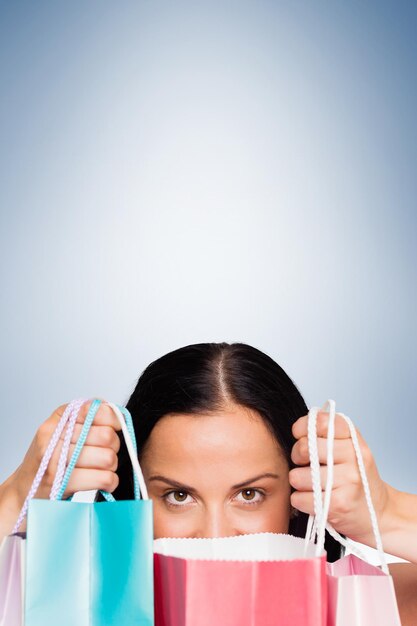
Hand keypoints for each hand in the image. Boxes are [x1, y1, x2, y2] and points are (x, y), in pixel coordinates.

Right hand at [0, 400, 121, 538]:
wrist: (23, 490)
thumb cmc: (49, 460)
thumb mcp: (63, 431)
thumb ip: (87, 418)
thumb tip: (115, 414)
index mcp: (59, 419)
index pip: (96, 409)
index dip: (113, 420)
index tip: (114, 429)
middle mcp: (54, 435)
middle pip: (106, 436)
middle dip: (114, 447)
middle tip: (106, 454)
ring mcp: (55, 459)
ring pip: (108, 458)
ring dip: (111, 467)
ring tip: (102, 469)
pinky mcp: (60, 482)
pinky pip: (103, 478)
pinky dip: (110, 482)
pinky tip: (104, 482)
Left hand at [288, 410, 390, 544]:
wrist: (379, 512)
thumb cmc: (356, 478)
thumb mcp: (349, 447)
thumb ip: (327, 433)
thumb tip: (298, 429)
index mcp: (353, 438)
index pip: (320, 422)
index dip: (302, 427)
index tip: (300, 436)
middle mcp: (354, 456)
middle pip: (304, 448)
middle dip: (296, 457)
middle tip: (306, 464)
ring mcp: (348, 480)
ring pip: (297, 476)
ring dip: (298, 482)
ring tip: (312, 485)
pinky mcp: (339, 504)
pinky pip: (300, 498)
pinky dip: (300, 501)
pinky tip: (313, 500)